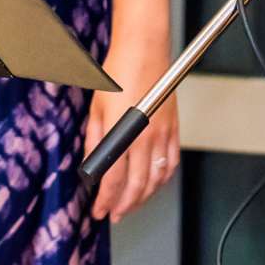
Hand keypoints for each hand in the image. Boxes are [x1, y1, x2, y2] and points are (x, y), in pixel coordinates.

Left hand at [83, 50, 178, 223]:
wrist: (144, 50)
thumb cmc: (119, 73)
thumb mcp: (96, 109)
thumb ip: (95, 141)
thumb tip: (91, 166)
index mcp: (121, 134)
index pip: (113, 180)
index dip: (105, 201)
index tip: (98, 211)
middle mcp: (144, 137)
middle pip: (136, 186)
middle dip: (123, 206)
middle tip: (114, 215)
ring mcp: (162, 134)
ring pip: (156, 179)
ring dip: (144, 198)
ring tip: (132, 205)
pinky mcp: (173, 128)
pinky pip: (171, 162)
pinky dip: (162, 180)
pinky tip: (154, 185)